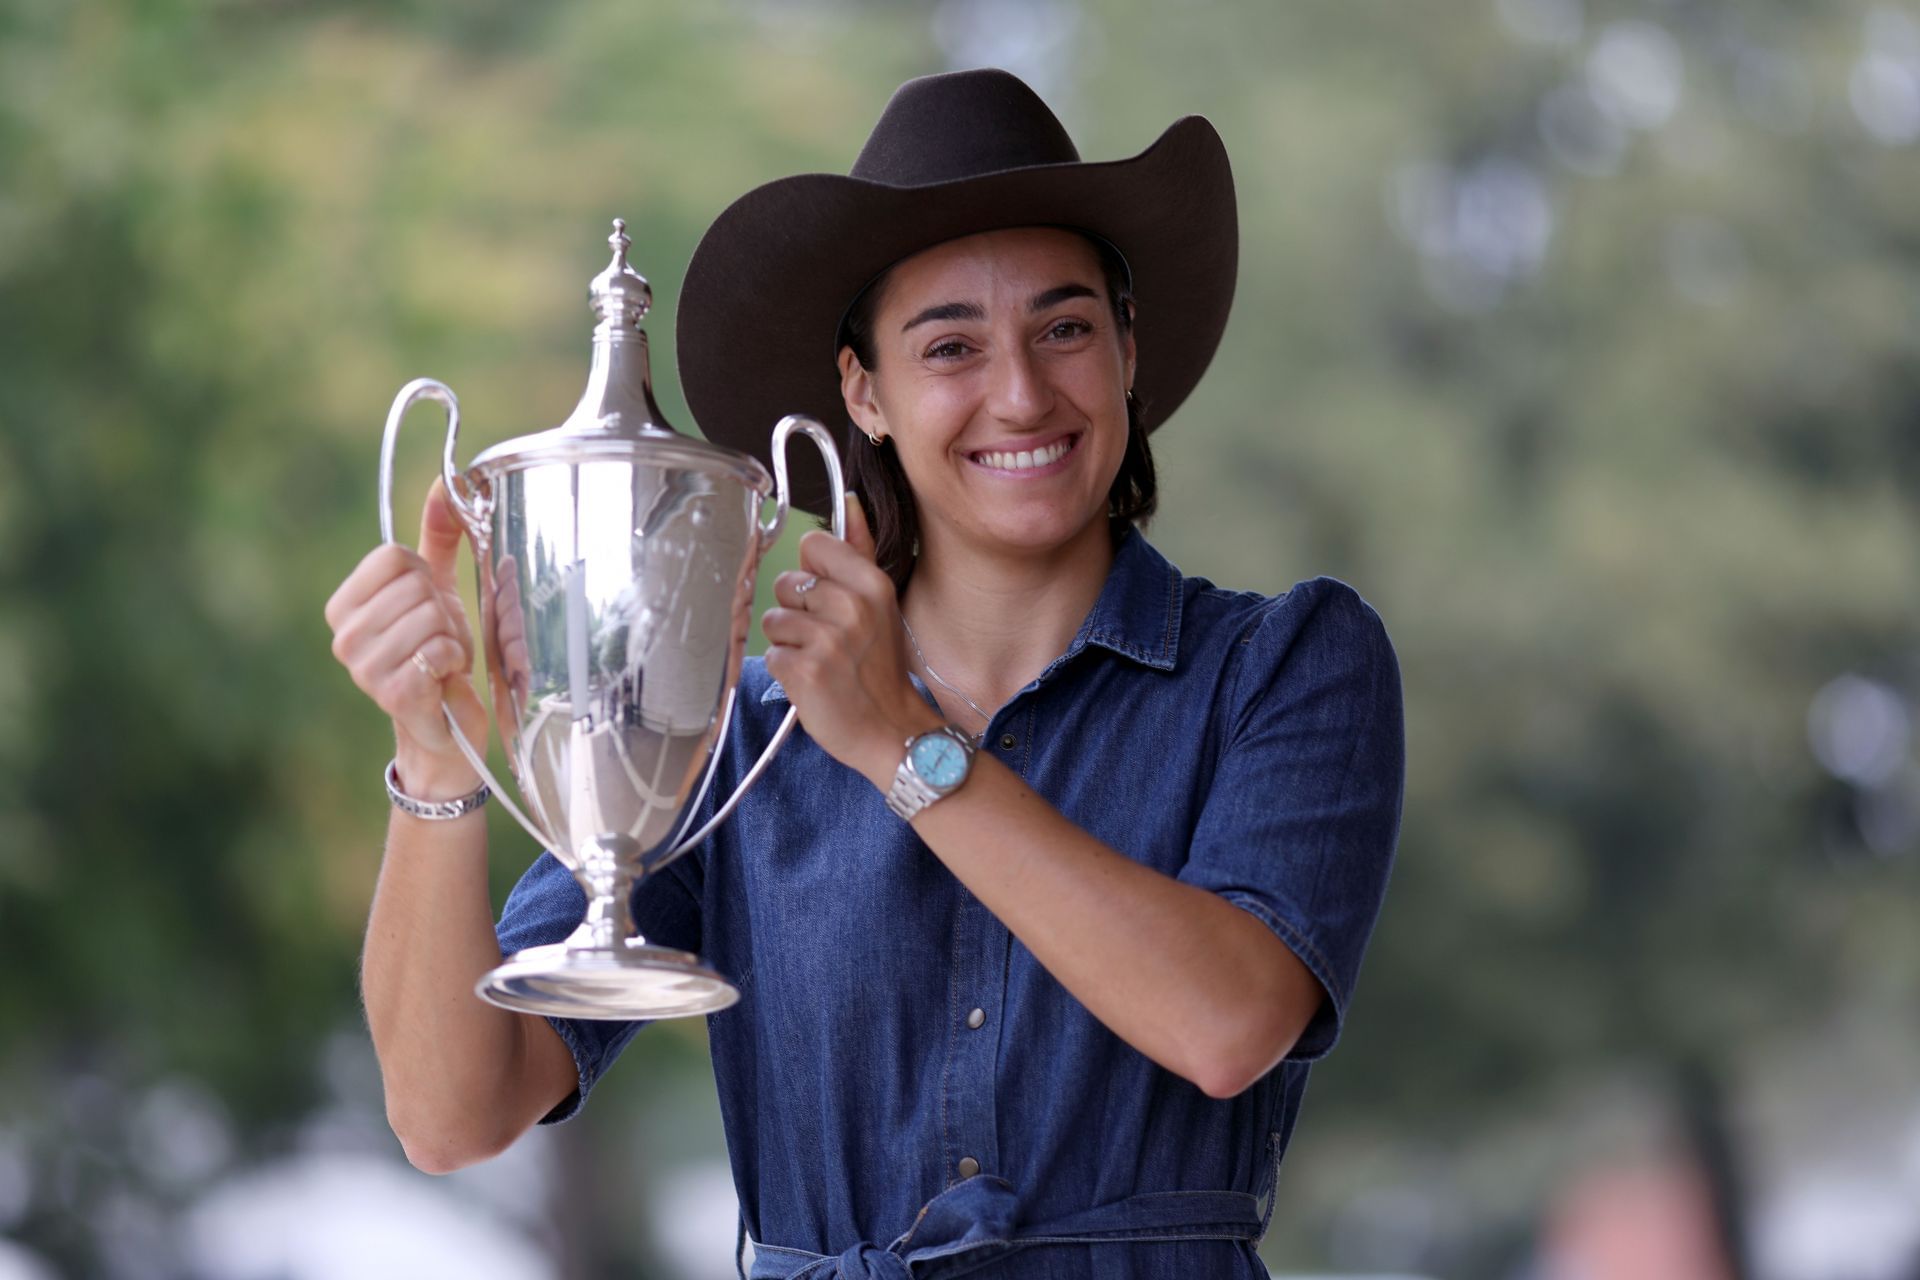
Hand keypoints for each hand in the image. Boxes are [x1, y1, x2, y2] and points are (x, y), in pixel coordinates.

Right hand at [324, 479, 487, 797]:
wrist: (446, 721)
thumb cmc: (436, 651)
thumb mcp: (438, 587)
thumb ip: (438, 535)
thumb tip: (446, 480)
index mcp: (345, 605)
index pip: (394, 557)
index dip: (424, 576)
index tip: (426, 604)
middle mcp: (343, 635)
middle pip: (415, 586)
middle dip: (442, 610)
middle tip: (437, 638)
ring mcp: (362, 668)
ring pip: (430, 617)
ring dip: (450, 637)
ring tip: (439, 658)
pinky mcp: (390, 694)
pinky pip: (438, 650)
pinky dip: (452, 661)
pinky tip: (442, 678)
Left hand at [762, 494, 941, 788]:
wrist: (892, 731)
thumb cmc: (880, 668)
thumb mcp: (882, 603)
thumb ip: (860, 550)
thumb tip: (851, 501)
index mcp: (871, 584)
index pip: (812, 545)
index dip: (812, 573)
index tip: (828, 599)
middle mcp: (852, 607)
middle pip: (786, 583)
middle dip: (797, 612)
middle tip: (826, 639)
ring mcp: (828, 640)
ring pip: (774, 620)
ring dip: (789, 643)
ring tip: (819, 662)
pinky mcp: (805, 671)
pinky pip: (771, 654)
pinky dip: (785, 671)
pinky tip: (811, 682)